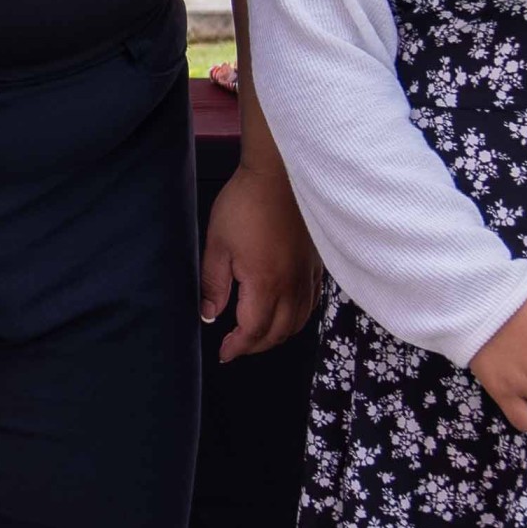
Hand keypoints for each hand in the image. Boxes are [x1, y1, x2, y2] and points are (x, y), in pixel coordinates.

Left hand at [199, 149, 323, 359]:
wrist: (279, 174)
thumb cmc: (245, 204)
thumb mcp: (217, 244)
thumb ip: (213, 285)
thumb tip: (210, 315)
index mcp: (264, 284)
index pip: (253, 331)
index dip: (237, 348)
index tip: (224, 353)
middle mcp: (291, 285)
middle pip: (278, 333)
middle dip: (256, 347)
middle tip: (236, 347)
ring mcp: (307, 275)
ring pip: (299, 322)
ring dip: (278, 335)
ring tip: (258, 334)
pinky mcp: (316, 264)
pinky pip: (312, 302)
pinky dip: (299, 317)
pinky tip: (287, 313)